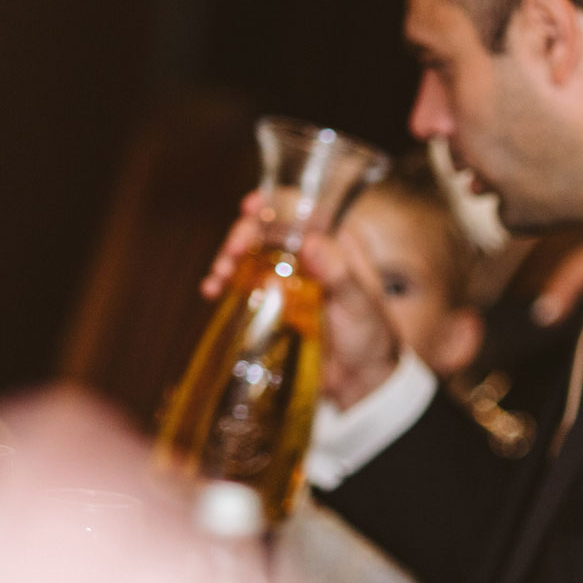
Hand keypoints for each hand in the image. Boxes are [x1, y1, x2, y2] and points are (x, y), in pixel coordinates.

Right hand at [197, 197, 401, 410]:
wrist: (359, 379)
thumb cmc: (370, 336)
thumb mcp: (360, 305)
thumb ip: (339, 275)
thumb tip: (311, 242)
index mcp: (335, 242)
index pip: (301, 209)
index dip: (273, 203)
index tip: (250, 207)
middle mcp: (307, 253)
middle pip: (267, 229)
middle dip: (243, 235)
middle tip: (231, 252)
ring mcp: (286, 276)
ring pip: (250, 254)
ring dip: (228, 259)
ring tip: (218, 276)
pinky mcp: (271, 300)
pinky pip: (243, 284)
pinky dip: (224, 283)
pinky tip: (212, 291)